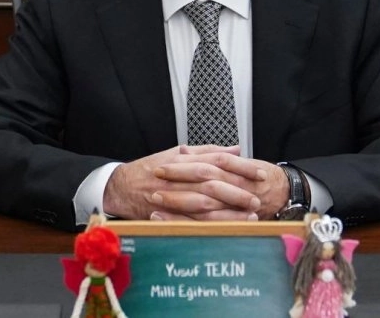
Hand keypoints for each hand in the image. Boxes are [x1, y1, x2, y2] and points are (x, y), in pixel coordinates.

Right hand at [103, 145, 270, 220]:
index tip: (259, 174)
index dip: (240, 167)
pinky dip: (209, 226)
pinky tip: (226, 229)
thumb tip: (235, 149)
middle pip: (213, 182)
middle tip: (257, 197)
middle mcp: (179, 176)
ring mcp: (171, 196)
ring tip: (248, 215)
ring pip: (203, 204)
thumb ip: (207, 151)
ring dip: (228, 211)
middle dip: (237, 191)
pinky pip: (190, 222)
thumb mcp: (177, 153)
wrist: (120, 186)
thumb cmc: (150, 169)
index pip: (217, 160)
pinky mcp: (166, 215)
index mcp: (183, 160)